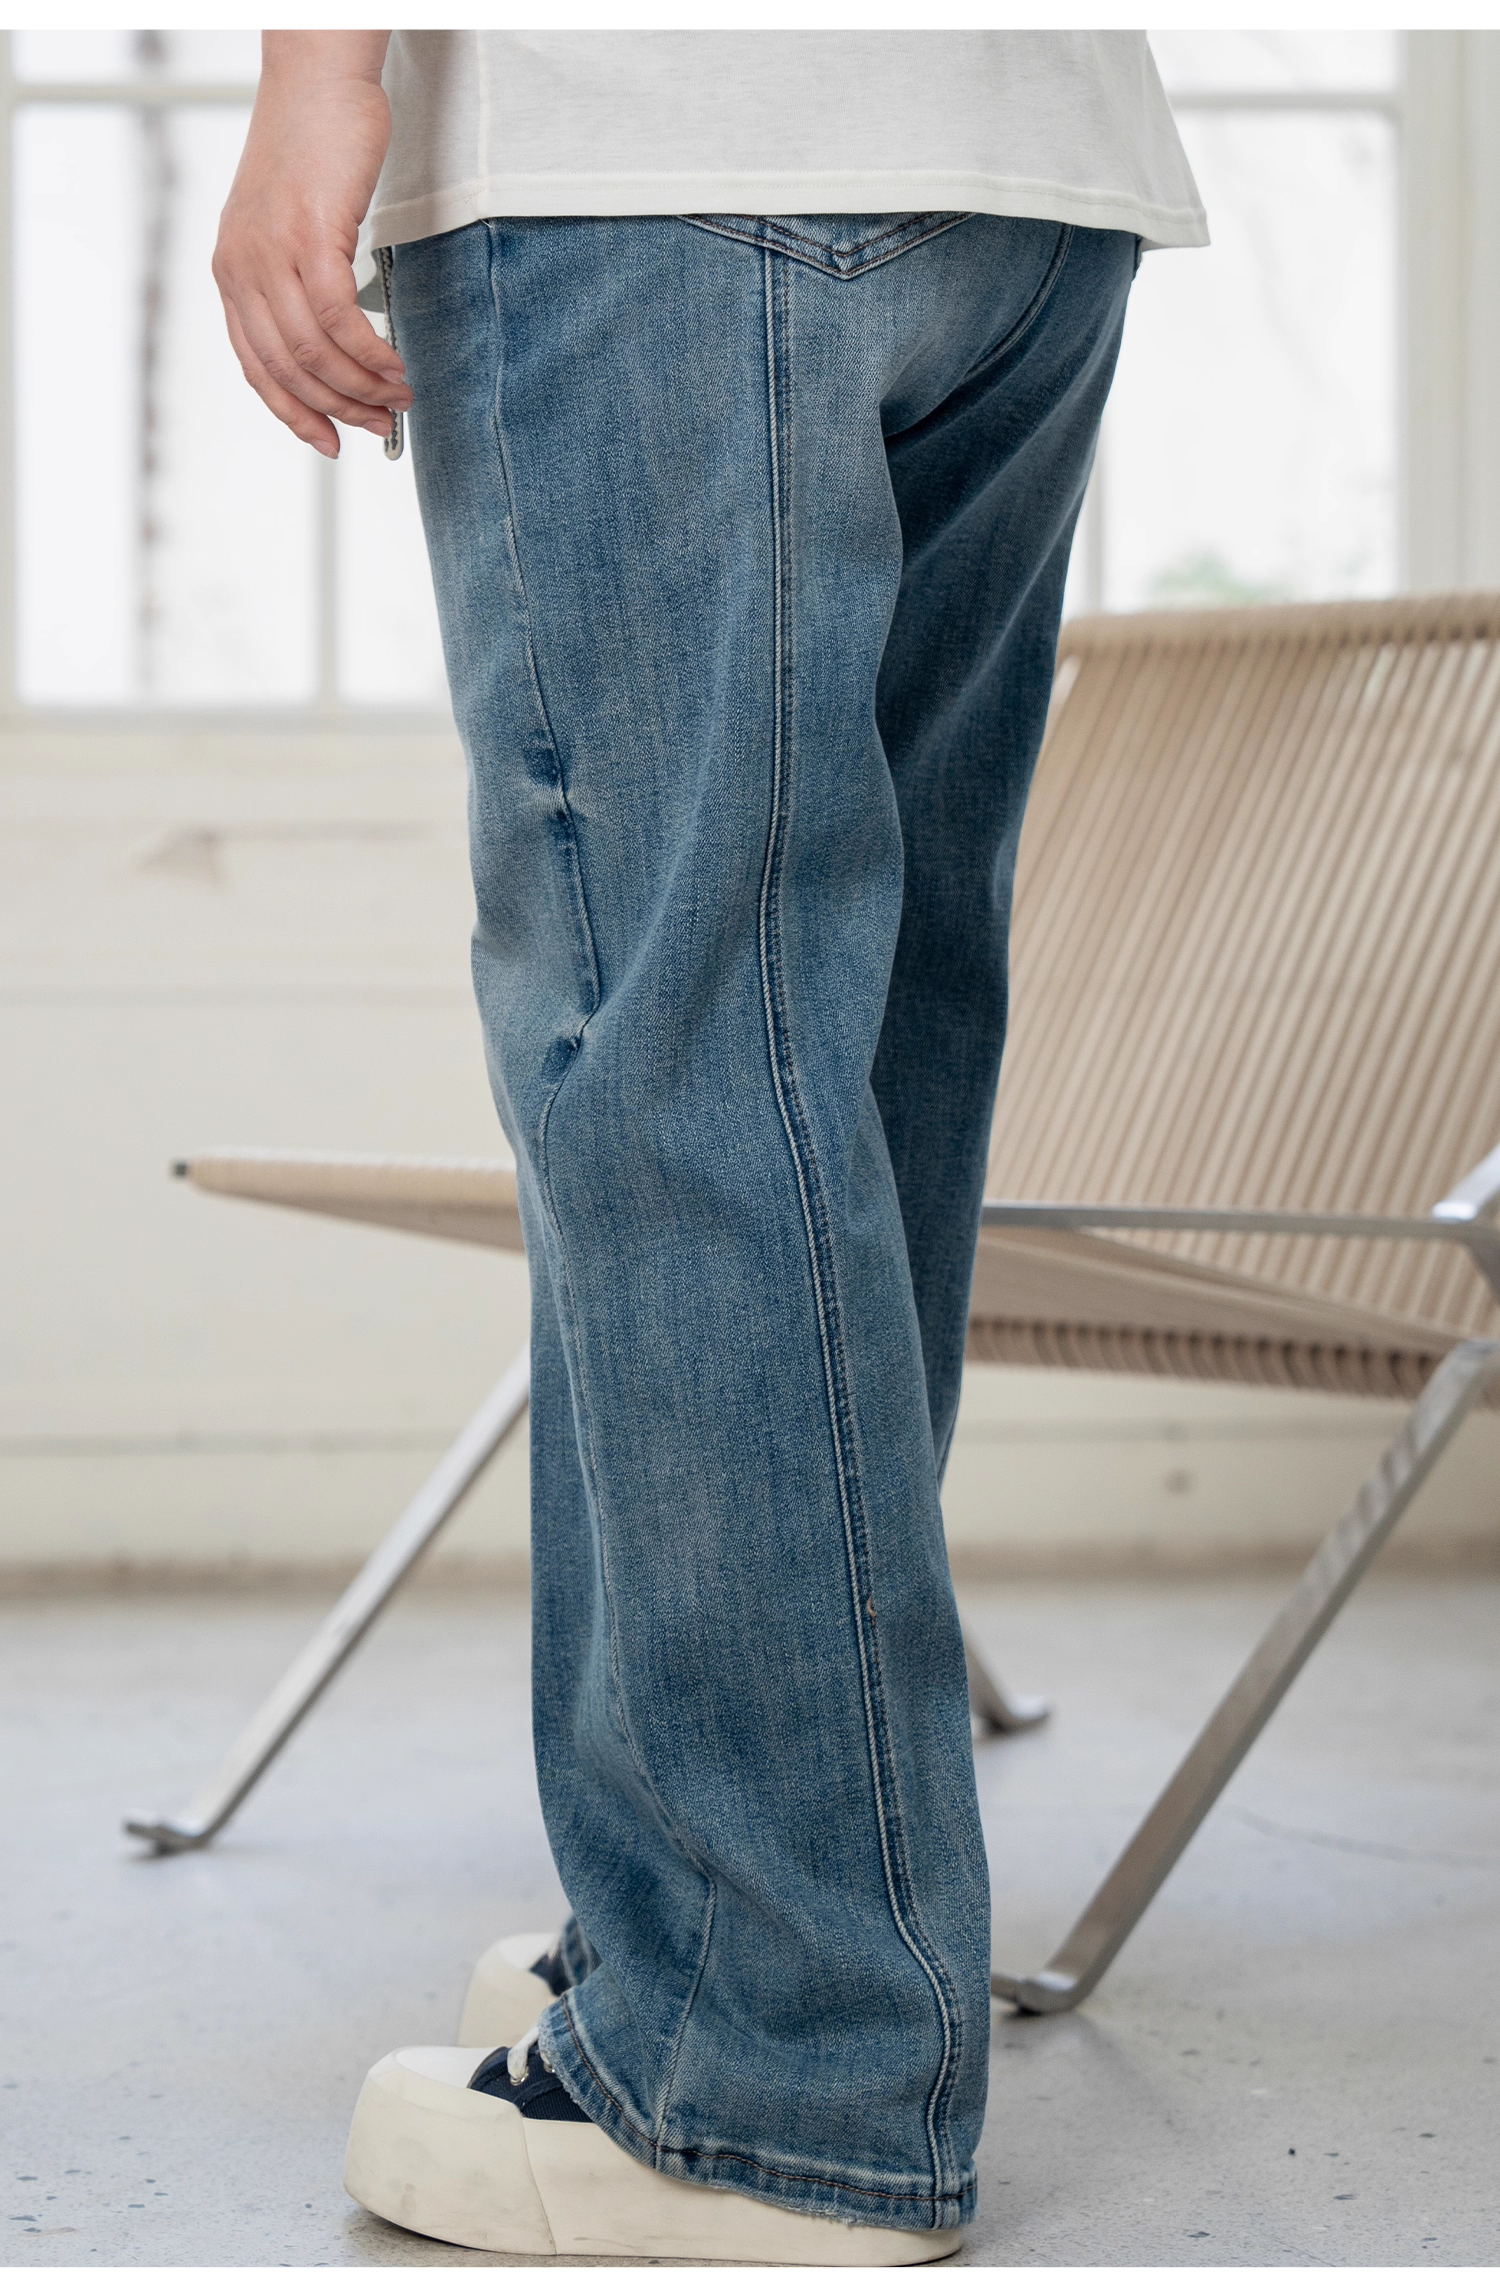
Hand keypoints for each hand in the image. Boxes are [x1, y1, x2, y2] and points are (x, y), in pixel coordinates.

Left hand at [213, 31, 410, 457]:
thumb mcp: (290, 225)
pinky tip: (393, 362)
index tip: (330, 440)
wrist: (319, 78)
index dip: (295, 414)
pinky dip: (371, 352)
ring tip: (398, 395)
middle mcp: (240, 267)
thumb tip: (330, 342)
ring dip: (363, 385)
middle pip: (289, 369)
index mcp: (231, 271)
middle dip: (339, 408)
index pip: (256, 367)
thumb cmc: (314, 146)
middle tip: (380, 422)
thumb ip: (295, 282)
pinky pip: (340, 319)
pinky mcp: (308, 236)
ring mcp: (270, 252)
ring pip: (315, 351)